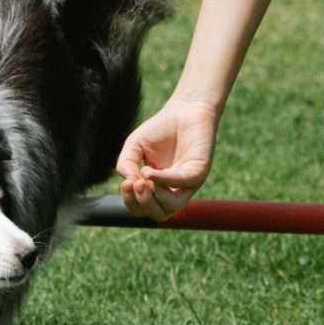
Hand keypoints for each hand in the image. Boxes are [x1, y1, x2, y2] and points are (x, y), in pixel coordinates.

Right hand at [114, 98, 219, 220]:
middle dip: (141, 204)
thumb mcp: (134, 146)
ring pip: (171, 208)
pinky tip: (150, 171)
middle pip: (158, 214)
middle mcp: (174, 189)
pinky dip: (164, 180)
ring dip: (152, 199)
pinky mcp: (199, 171)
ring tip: (142, 181)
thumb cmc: (160, 129)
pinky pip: (182, 183)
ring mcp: (188, 183)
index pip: (143, 208)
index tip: (124, 184)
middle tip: (134, 184)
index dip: (130, 202)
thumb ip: (125, 164)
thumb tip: (129, 183)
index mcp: (158, 188)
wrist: (184, 109)